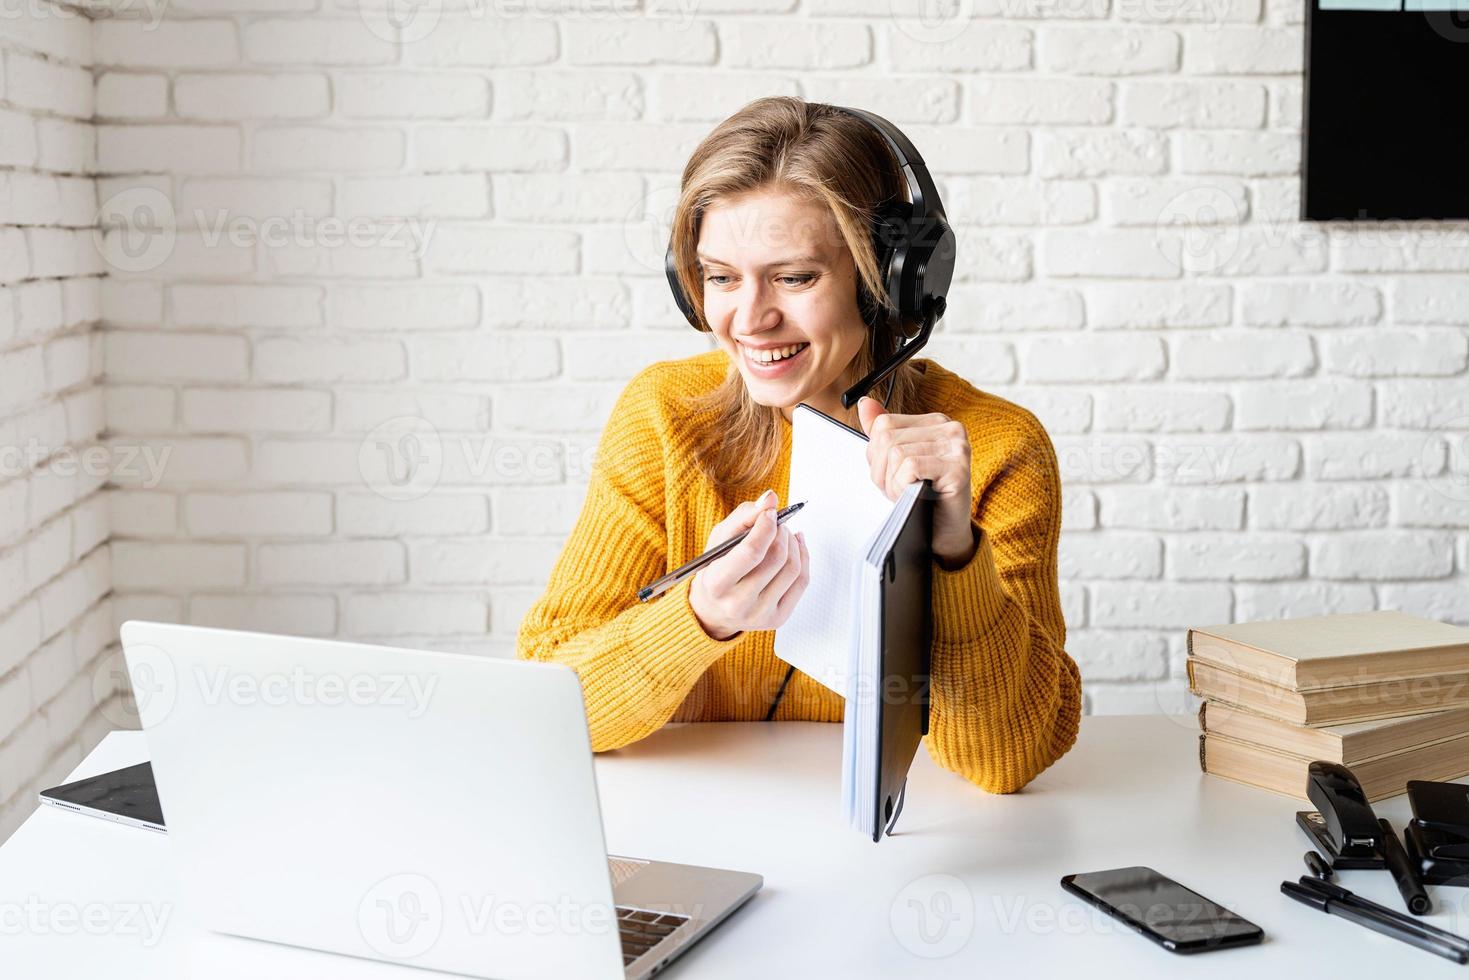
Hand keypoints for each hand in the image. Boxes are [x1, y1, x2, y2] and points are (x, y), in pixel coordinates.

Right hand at [689, 489, 809, 640]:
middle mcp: (738, 604)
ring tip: (783, 534)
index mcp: (717, 583)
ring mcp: (760, 614)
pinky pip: (802, 582)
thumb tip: (771, 498)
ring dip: (793, 543)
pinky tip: (795, 547)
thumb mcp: (719, 540)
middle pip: (776, 559)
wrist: (715, 608)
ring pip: (793, 569)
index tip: (770, 513)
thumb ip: (744, 516)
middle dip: (780, 532)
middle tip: (776, 522)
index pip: (751, 553)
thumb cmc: (716, 569)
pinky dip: (803, 557)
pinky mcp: (778, 619)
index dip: (766, 527)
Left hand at [857, 396, 976, 567]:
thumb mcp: (896, 463)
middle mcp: (949, 429)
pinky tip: (916, 495)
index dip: (876, 455)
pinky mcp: (958, 469)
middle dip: (882, 472)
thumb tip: (865, 404)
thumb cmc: (923, 498)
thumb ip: (883, 432)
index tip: (891, 474)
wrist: (945, 534)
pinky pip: (910, 467)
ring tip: (908, 493)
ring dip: (893, 483)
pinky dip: (903, 486)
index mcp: (934, 422)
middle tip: (899, 489)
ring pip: (896, 453)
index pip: (884, 424)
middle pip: (887, 438)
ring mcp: (957, 447)